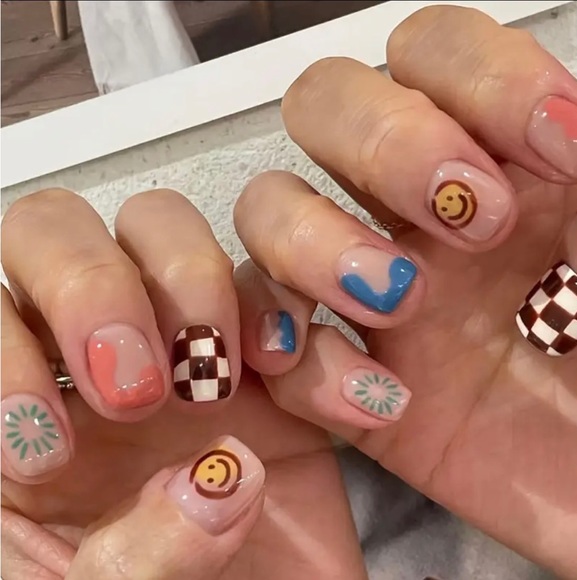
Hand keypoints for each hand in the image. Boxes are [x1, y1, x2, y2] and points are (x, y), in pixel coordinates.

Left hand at [1, 190, 363, 578]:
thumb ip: (126, 562)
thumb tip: (208, 485)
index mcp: (24, 417)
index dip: (0, 353)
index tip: (51, 449)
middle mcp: (97, 362)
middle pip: (58, 232)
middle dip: (92, 285)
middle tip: (141, 387)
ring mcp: (189, 348)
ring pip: (163, 227)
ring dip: (191, 280)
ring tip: (217, 382)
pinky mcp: (273, 363)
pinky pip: (279, 289)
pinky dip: (298, 323)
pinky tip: (318, 397)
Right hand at [232, 7, 576, 577]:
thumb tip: (555, 113)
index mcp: (489, 164)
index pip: (429, 50)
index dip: (475, 75)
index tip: (558, 147)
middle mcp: (410, 215)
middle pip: (321, 106)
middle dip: (380, 141)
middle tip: (468, 215)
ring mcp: (367, 296)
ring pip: (266, 214)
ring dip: (313, 245)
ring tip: (398, 302)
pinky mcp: (344, 384)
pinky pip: (273, 352)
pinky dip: (303, 366)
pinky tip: (380, 402)